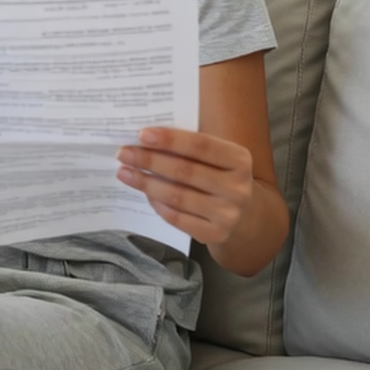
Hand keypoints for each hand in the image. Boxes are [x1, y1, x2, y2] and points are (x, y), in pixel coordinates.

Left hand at [115, 127, 253, 247]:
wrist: (246, 217)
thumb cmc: (220, 176)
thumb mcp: (218, 159)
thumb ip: (191, 148)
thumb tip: (146, 138)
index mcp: (240, 160)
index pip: (201, 145)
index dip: (171, 139)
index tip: (142, 135)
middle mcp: (238, 188)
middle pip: (184, 171)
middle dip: (149, 161)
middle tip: (123, 153)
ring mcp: (228, 214)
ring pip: (177, 196)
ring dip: (146, 183)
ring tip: (124, 172)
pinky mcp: (215, 234)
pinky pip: (177, 218)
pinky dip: (157, 203)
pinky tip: (144, 192)